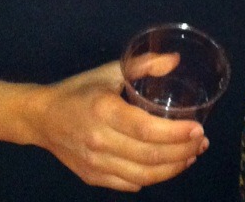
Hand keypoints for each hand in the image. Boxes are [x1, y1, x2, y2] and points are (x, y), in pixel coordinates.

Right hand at [26, 60, 207, 191]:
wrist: (42, 117)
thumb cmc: (80, 89)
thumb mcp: (110, 70)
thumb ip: (143, 65)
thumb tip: (174, 60)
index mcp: (104, 111)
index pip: (146, 129)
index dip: (175, 133)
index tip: (198, 128)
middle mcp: (100, 142)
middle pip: (149, 157)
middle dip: (182, 152)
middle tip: (201, 142)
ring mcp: (96, 164)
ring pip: (143, 176)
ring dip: (172, 169)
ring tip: (191, 155)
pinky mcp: (94, 178)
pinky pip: (130, 184)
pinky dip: (152, 178)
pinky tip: (168, 166)